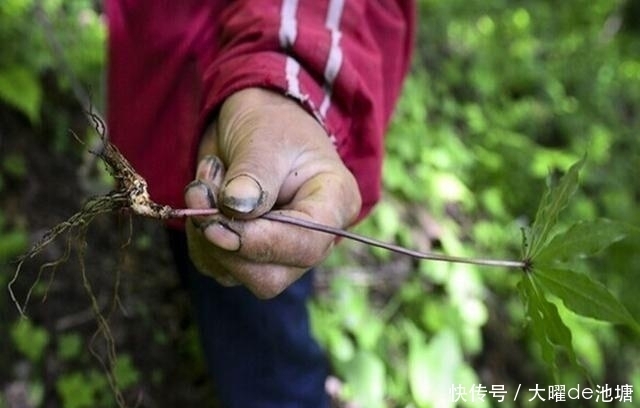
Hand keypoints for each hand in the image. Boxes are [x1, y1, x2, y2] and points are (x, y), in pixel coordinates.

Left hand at [184, 88, 360, 297]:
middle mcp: (311, 239)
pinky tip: (206, 195)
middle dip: (225, 242)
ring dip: (205, 231)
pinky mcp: (246, 256)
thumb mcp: (265, 138)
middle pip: (270, 276)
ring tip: (207, 180)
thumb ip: (253, 175)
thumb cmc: (271, 123)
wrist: (253, 121)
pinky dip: (197, 234)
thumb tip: (235, 208)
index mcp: (334, 204)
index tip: (218, 222)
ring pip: (235, 274)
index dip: (260, 242)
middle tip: (201, 192)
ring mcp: (279, 253)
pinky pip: (213, 264)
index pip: (306, 245)